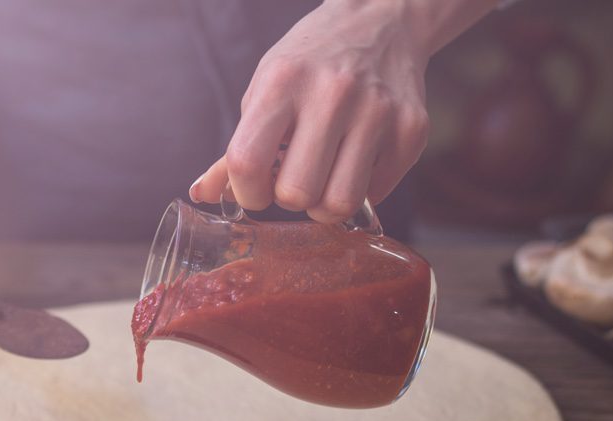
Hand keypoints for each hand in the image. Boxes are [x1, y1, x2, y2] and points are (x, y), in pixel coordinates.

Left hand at [190, 0, 447, 223]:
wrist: (383, 22)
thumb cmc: (310, 65)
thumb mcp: (265, 91)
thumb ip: (234, 149)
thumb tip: (201, 195)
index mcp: (282, 81)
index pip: (247, 163)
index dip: (247, 193)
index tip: (256, 189)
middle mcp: (332, 93)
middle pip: (296, 194)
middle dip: (289, 199)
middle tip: (296, 178)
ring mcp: (378, 111)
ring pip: (339, 204)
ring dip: (325, 205)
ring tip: (324, 179)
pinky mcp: (412, 129)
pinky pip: (376, 193)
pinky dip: (362, 189)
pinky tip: (356, 161)